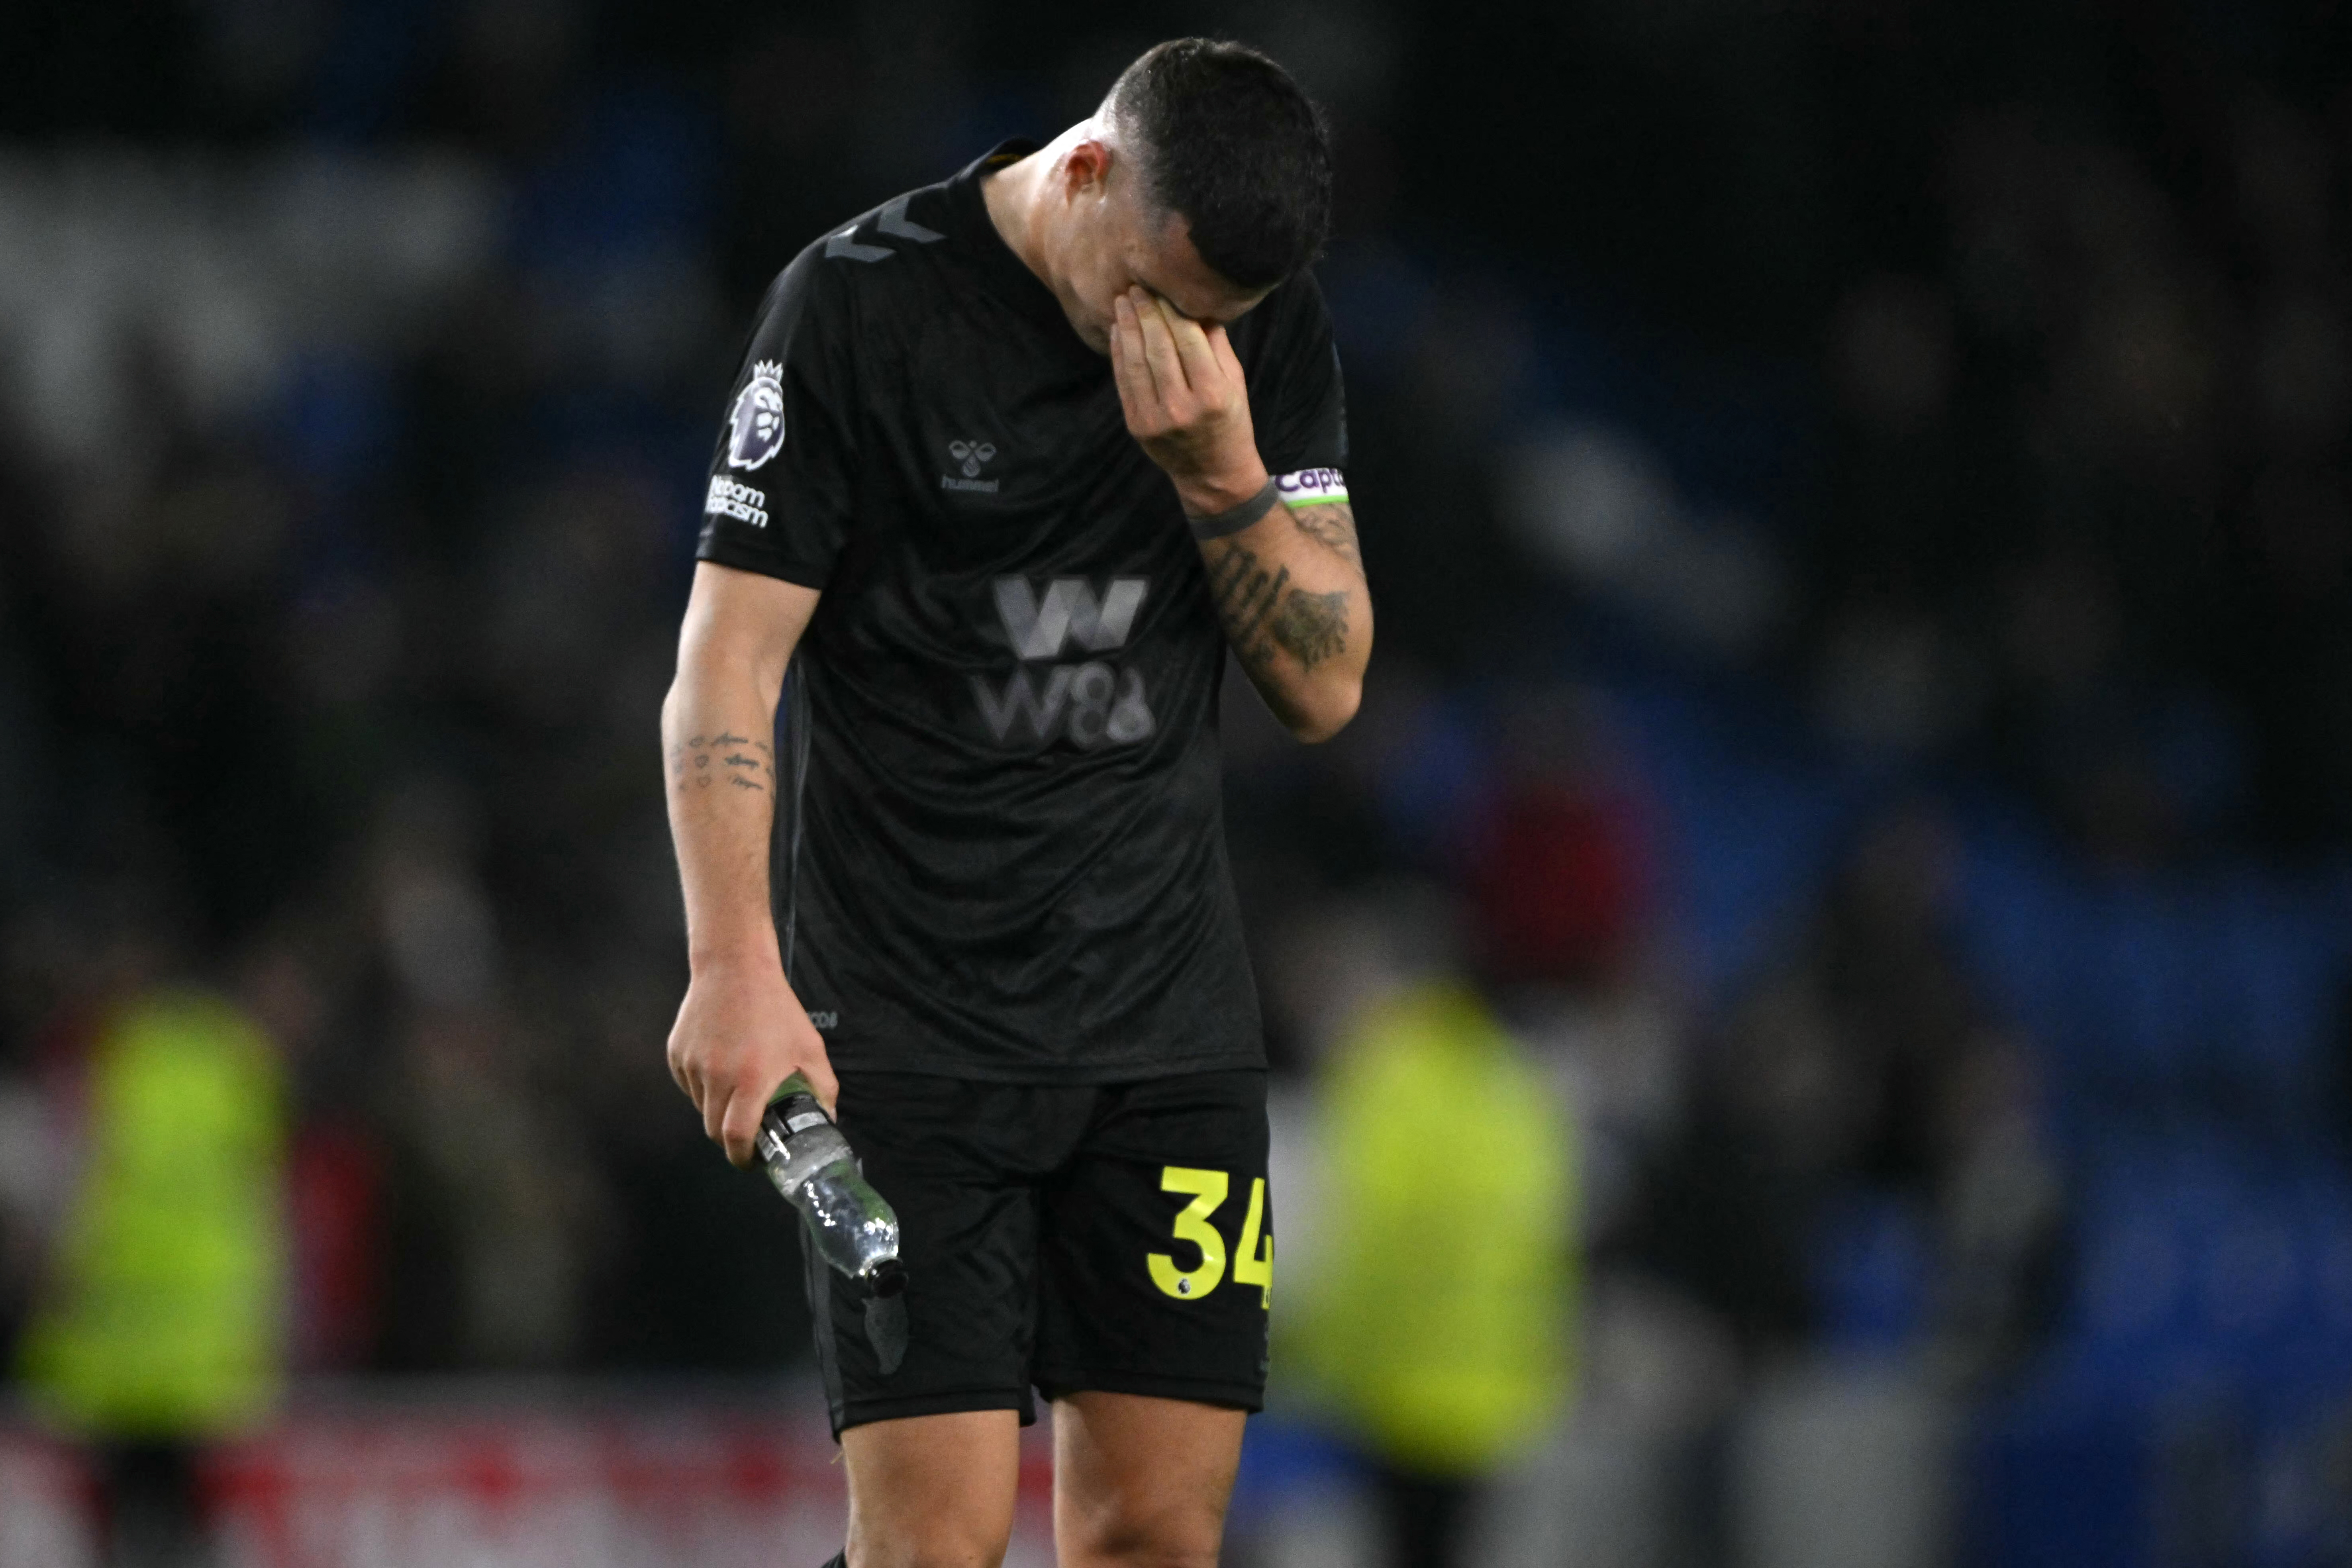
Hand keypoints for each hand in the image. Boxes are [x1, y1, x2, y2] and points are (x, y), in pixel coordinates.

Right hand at [666, 954, 838, 1165]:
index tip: (750, 1161)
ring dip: (716, 1108)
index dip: (742, 1157)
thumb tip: (827, 1120)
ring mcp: (691, 1065)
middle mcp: (715, 1076)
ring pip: (699, 1106)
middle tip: (747, 1131)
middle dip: (729, 1138)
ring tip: (736, 1088)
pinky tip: (720, 1066)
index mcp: (750, 1079)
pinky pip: (687, 1084)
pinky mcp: (676, 1054)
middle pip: (713, 1129)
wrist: (734, 968)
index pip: (736, 1137)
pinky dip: (702, 1087)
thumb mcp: (809, 1047)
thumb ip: (822, 1087)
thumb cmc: (776, 1009)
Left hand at [1110, 287, 1267, 513]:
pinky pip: (1124, 381)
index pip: (1187, 340)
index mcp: (1212, 393)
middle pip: (1158, 348)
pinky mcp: (1137, 425)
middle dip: (1145, 313)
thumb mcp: (1235, 381)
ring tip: (1122, 302)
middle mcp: (1182, 406)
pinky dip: (1119, 353)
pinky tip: (1119, 331)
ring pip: (1136, 362)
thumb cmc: (1230, 420)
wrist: (1213, 472)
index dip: (1170, 310)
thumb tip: (1194, 303)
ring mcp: (1156, 419)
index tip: (1160, 287)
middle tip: (1135, 287)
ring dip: (1127, 328)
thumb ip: (1216, 344)